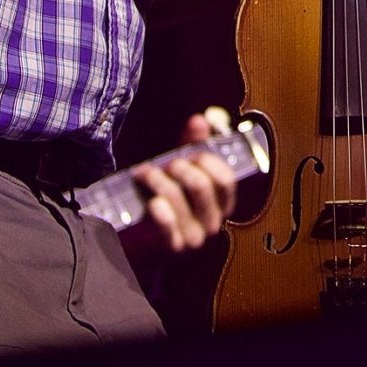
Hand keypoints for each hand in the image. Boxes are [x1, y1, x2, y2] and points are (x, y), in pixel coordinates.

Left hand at [121, 108, 236, 260]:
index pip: (226, 180)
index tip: (192, 153)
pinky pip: (167, 223)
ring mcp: (194, 237)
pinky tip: (151, 202)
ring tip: (144, 173)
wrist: (139, 238)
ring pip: (178, 199)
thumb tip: (200, 119)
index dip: (209, 162)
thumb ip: (192, 146)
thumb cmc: (166, 200)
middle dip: (180, 168)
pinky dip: (158, 208)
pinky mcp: (173, 247)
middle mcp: (212, 222)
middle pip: (201, 186)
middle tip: (166, 163)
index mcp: (221, 204)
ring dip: (158, 180)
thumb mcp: (181, 171)